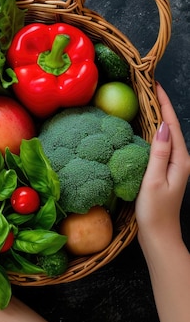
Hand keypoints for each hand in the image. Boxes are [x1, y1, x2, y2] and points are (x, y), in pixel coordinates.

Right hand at [136, 84, 189, 241]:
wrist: (158, 236)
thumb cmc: (155, 211)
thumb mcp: (154, 180)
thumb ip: (160, 153)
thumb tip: (163, 127)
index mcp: (180, 160)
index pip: (172, 125)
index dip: (163, 104)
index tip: (154, 85)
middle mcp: (179, 160)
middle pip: (170, 126)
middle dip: (160, 105)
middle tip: (146, 87)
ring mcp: (172, 165)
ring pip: (164, 134)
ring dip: (155, 117)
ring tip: (144, 101)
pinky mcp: (163, 170)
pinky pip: (158, 144)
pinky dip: (150, 131)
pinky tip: (140, 128)